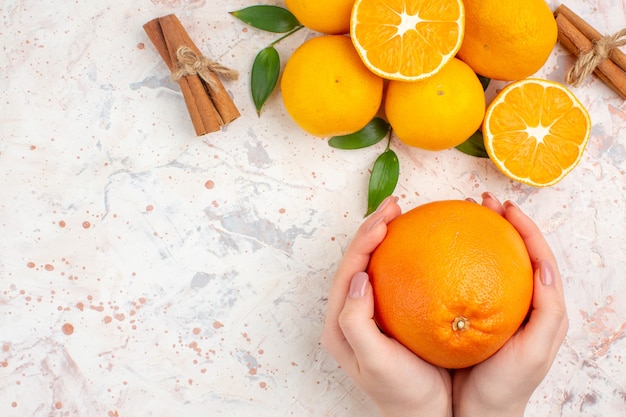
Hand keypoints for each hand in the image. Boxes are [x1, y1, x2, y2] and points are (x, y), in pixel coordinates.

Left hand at [321, 196, 451, 416]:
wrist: (424, 415)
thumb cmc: (400, 392)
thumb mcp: (374, 362)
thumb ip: (357, 322)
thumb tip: (359, 277)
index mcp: (340, 322)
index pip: (348, 271)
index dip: (363, 242)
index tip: (386, 221)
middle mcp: (350, 313)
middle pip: (358, 262)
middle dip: (372, 230)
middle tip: (393, 206)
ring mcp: (371, 312)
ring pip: (374, 265)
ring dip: (384, 237)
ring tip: (400, 215)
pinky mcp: (390, 314)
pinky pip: (393, 276)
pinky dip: (401, 255)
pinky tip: (418, 245)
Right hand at [452, 193, 568, 416]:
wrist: (477, 411)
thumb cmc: (508, 384)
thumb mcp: (535, 351)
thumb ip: (547, 310)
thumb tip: (545, 266)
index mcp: (540, 305)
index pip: (537, 256)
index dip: (524, 227)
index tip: (504, 206)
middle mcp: (519, 301)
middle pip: (515, 252)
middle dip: (502, 222)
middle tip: (482, 202)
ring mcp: (494, 307)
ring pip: (491, 262)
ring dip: (482, 236)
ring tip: (466, 217)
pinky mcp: (472, 314)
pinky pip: (467, 280)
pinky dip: (459, 261)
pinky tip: (441, 253)